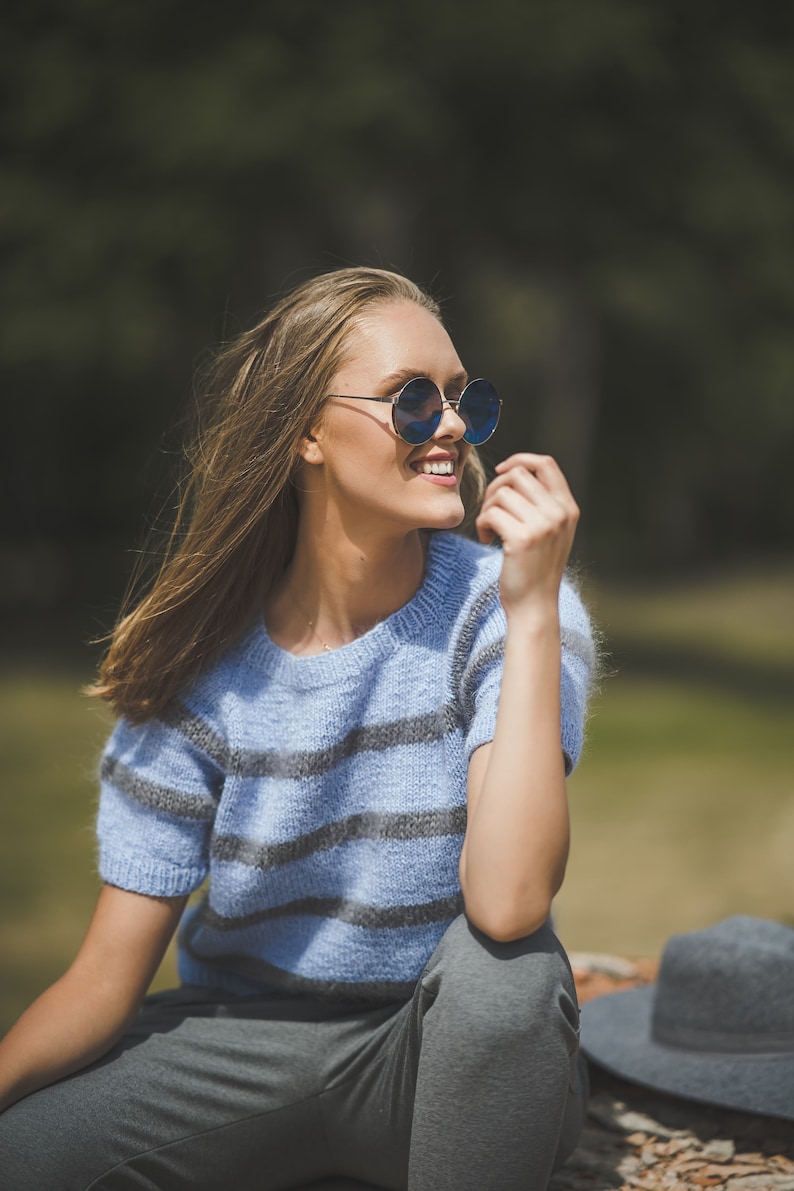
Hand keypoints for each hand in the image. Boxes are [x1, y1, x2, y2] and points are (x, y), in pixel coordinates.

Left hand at [475, 453, 578, 617]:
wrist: (534, 606)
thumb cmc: (535, 568)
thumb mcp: (550, 532)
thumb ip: (542, 503)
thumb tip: (515, 471)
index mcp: (568, 508)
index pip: (546, 464)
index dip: (520, 460)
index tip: (501, 471)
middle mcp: (559, 513)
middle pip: (518, 475)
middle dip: (495, 488)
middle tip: (491, 512)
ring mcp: (543, 526)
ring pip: (501, 493)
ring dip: (487, 508)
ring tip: (489, 528)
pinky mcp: (522, 539)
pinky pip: (491, 513)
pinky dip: (482, 523)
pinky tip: (486, 539)